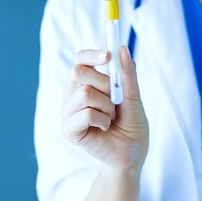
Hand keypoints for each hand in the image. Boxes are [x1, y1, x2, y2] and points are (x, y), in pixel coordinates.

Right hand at [61, 46, 148, 174]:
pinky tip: (105, 127)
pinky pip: (86, 114)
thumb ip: (127, 74)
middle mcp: (73, 94)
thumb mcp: (133, 95)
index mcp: (86, 82)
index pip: (80, 59)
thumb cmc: (131, 123)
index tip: (108, 55)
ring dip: (107, 106)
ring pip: (85, 93)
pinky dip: (103, 120)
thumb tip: (122, 48)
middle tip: (115, 99)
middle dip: (104, 83)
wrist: (133, 151)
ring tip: (111, 117)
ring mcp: (68, 111)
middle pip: (77, 71)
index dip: (92, 54)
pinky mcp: (68, 129)